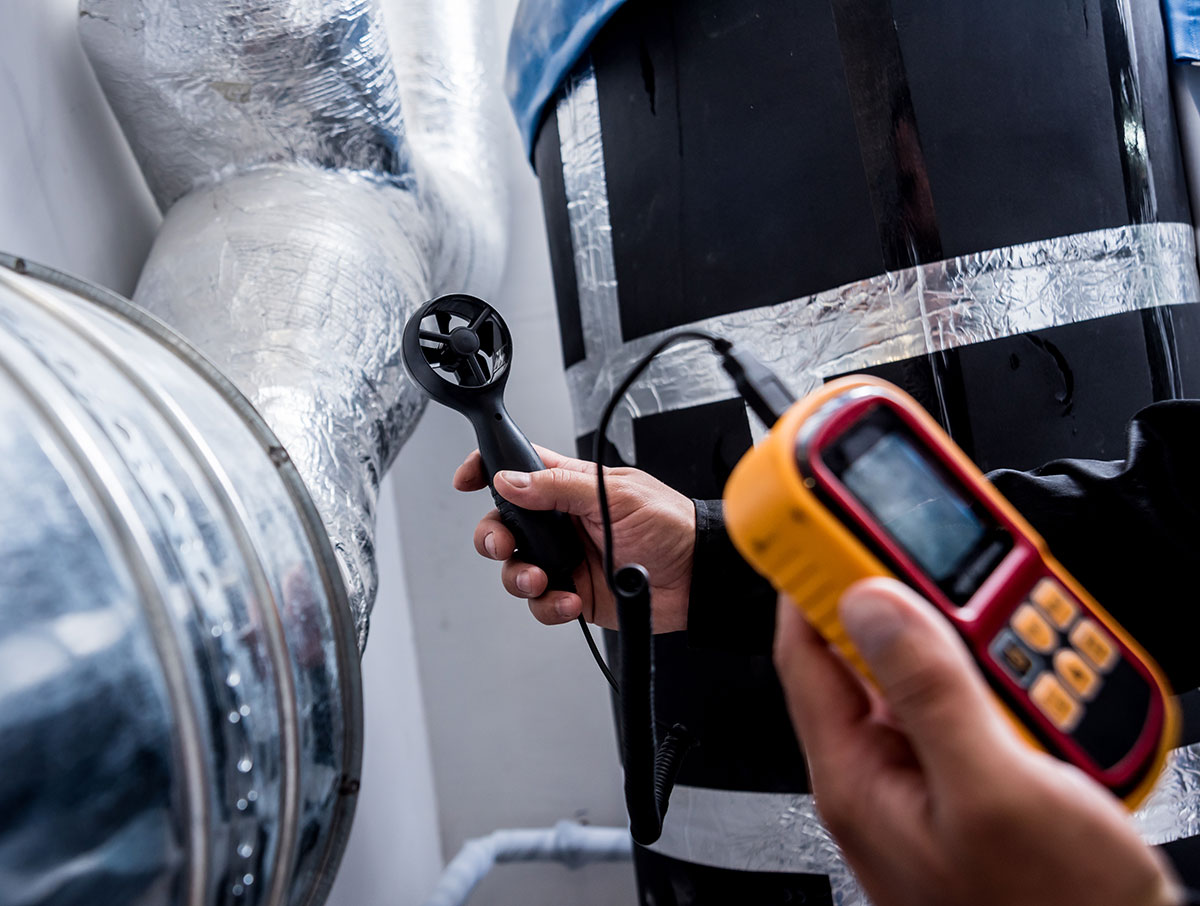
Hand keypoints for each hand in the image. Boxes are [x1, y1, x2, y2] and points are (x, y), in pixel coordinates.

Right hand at [452, 446, 695, 631]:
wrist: (699, 577)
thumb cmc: (671, 524)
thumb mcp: (614, 493)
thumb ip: (559, 487)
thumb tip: (510, 480)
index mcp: (570, 486)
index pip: (519, 469)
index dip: (488, 470)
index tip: (467, 480)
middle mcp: (562, 523)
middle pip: (504, 525)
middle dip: (493, 537)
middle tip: (503, 545)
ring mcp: (567, 560)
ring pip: (515, 568)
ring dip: (519, 576)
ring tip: (542, 580)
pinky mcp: (576, 594)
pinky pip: (543, 604)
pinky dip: (550, 605)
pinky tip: (572, 601)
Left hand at [774, 578, 1180, 905]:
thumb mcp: (992, 789)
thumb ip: (927, 690)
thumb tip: (871, 603)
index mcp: (856, 773)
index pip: (805, 649)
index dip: (810, 575)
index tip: (825, 515)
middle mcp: (880, 771)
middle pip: (868, 650)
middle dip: (911, 602)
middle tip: (950, 564)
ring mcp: (926, 774)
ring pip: (928, 670)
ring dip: (969, 639)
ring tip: (1017, 631)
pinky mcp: (972, 778)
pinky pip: (970, 703)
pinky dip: (1000, 674)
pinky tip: (1038, 674)